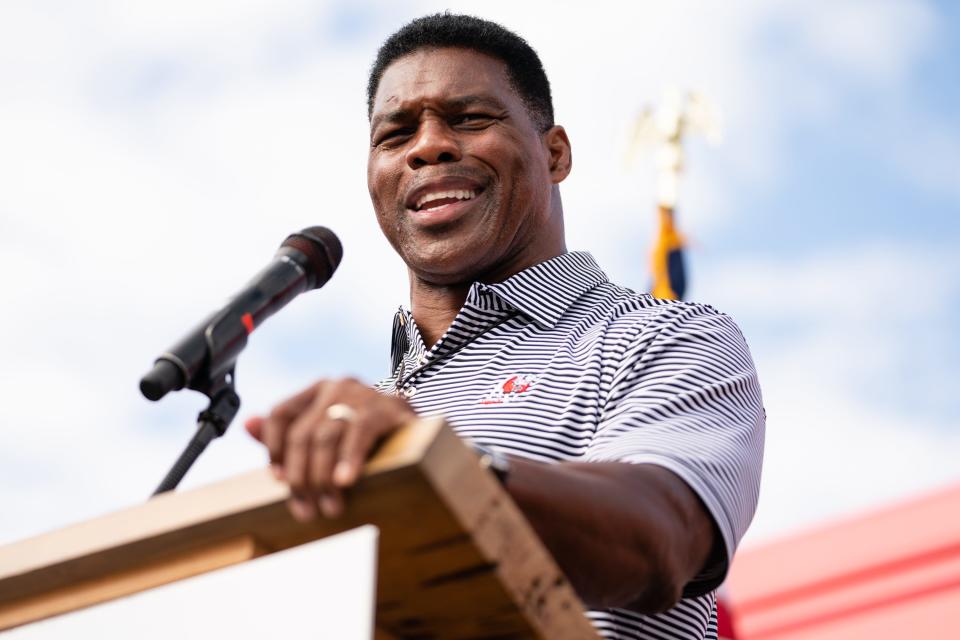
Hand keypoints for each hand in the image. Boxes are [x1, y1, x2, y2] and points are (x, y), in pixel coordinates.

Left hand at [244, 377, 416, 521]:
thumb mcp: (327, 436)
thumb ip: (288, 434)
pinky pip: (359, 434)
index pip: (281, 414)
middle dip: (300, 476)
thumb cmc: (369, 439)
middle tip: (307, 509)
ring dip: (323, 478)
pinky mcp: (386, 407)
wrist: (421, 433)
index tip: (278, 480)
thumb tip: (246, 424)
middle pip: (303, 433)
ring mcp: (362, 393)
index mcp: (318, 389)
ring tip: (330, 507)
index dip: (274, 448)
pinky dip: (348, 460)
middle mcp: (337, 386)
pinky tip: (345, 482)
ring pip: (326, 436)